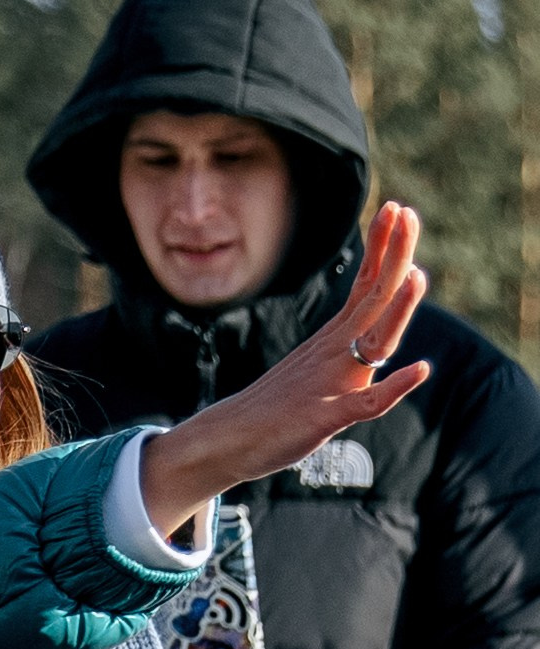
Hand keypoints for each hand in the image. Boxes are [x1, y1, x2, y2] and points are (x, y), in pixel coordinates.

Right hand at [139, 200, 431, 540]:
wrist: (229, 439)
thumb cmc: (272, 407)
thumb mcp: (313, 367)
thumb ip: (344, 348)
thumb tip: (369, 326)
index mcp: (333, 339)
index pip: (365, 285)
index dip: (383, 248)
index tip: (397, 209)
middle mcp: (335, 352)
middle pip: (372, 298)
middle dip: (394, 255)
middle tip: (407, 214)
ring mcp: (332, 383)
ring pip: (374, 342)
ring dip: (397, 310)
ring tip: (417, 276)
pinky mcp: (326, 418)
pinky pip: (368, 402)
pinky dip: (394, 387)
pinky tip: (420, 369)